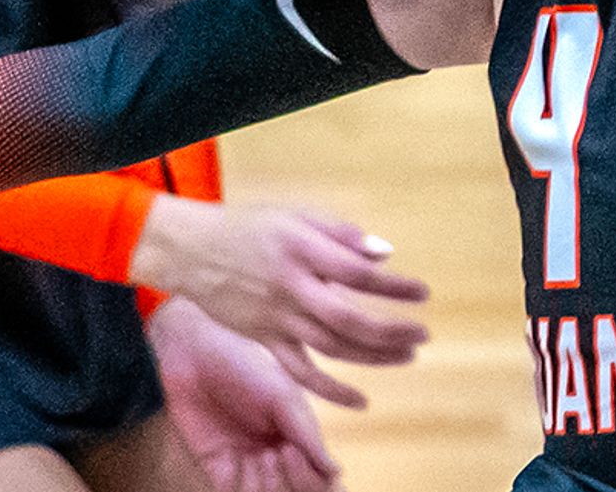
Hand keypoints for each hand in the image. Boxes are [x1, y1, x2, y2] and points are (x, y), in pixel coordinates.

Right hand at [129, 196, 426, 405]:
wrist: (193, 250)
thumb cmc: (252, 226)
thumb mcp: (298, 215)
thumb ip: (342, 234)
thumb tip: (386, 253)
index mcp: (304, 251)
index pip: (360, 274)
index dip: (395, 287)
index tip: (422, 293)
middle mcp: (292, 288)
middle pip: (349, 319)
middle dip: (391, 330)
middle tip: (423, 334)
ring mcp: (277, 318)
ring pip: (331, 347)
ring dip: (373, 356)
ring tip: (407, 355)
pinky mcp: (265, 339)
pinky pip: (300, 371)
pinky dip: (330, 390)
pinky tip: (360, 400)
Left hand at [148, 295, 344, 491]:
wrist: (196, 351)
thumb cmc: (246, 364)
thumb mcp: (282, 395)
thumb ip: (307, 433)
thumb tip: (335, 471)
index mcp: (297, 435)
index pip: (318, 477)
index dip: (310, 478)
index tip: (291, 451)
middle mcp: (275, 451)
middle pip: (291, 491)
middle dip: (287, 482)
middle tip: (275, 454)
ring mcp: (244, 460)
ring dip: (262, 485)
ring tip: (256, 457)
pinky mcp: (213, 465)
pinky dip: (234, 487)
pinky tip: (232, 460)